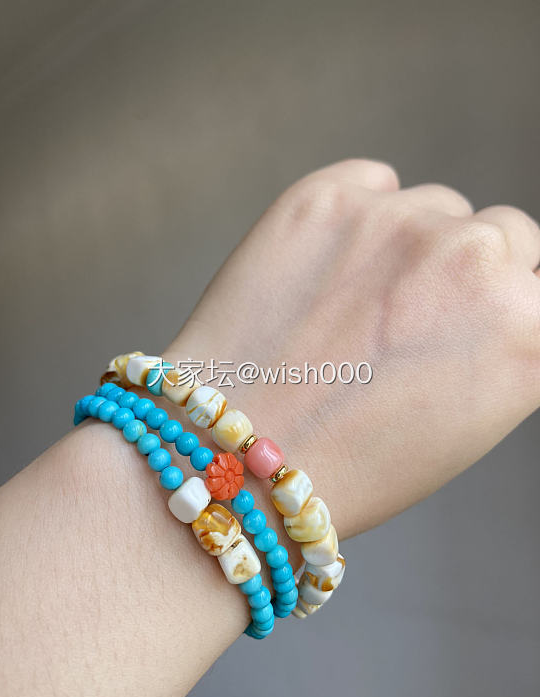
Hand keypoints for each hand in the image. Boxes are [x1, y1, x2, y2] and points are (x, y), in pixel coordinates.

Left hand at [164, 159, 539, 542]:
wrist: (237, 459)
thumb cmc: (353, 462)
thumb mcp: (471, 418)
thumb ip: (507, 344)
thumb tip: (506, 295)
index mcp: (530, 332)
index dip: (515, 306)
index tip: (480, 322)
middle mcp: (475, 260)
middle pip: (506, 234)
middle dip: (472, 273)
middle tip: (416, 320)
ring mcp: (397, 222)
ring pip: (440, 208)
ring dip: (416, 246)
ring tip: (358, 307)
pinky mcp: (325, 198)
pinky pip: (375, 182)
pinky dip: (363, 216)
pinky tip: (331, 270)